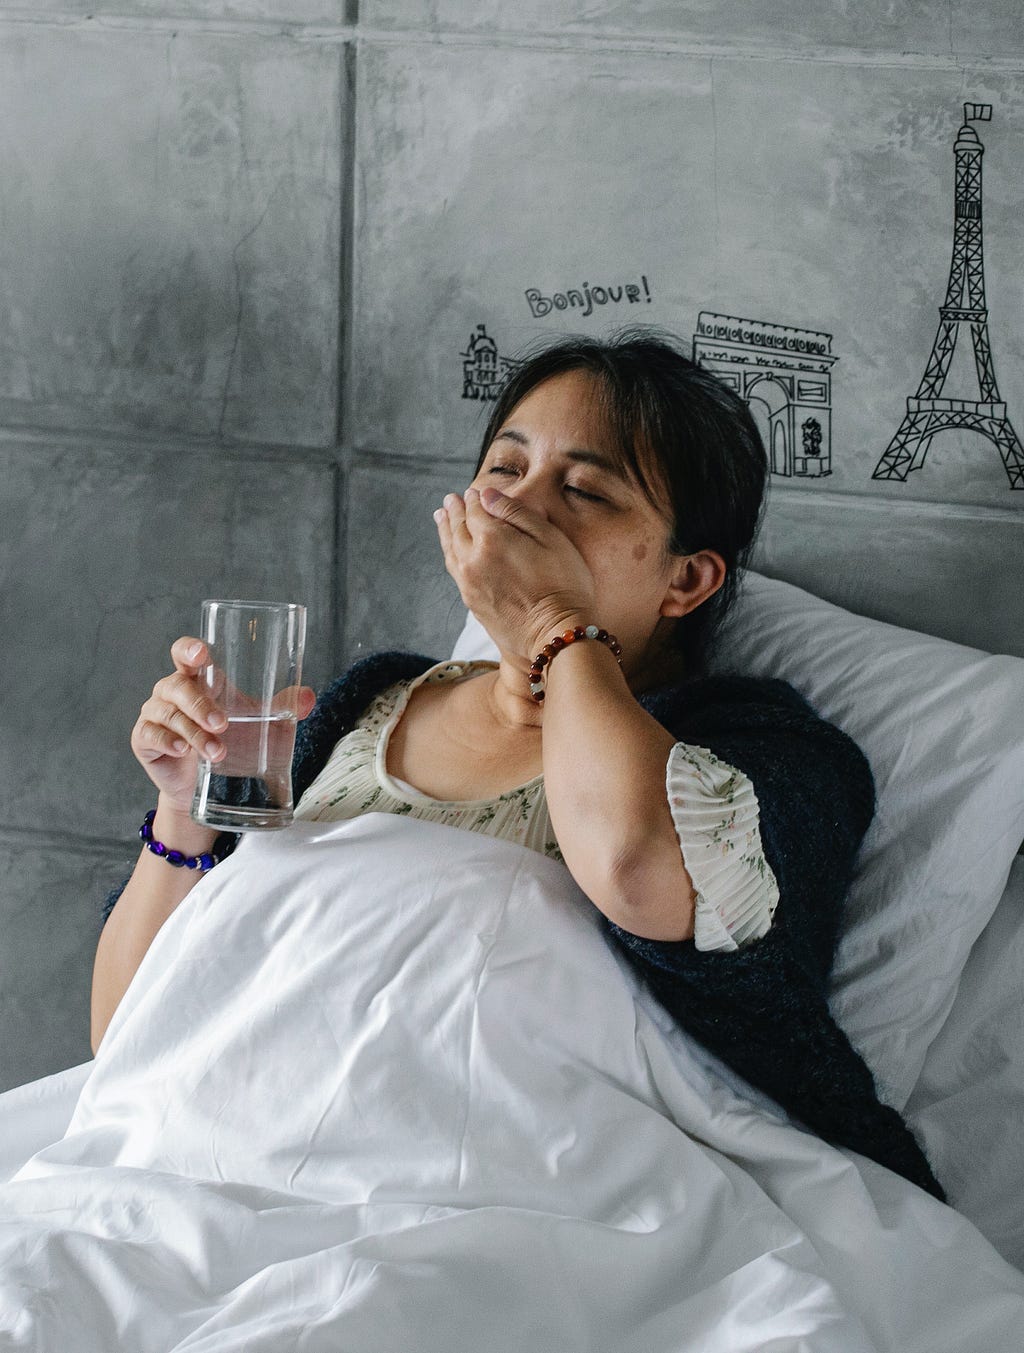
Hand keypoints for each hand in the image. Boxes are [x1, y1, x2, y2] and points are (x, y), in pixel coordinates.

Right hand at [131, 637, 316, 813]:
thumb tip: (308, 696)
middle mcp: (172, 691)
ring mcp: (155, 713)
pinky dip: (166, 741)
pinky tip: (182, 751)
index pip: (186, 654)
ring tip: (216, 752)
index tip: (200, 653)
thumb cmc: (234, 743)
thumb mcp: (262, 723)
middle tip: (222, 725)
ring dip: (193, 733)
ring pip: (169, 714)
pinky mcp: (144, 739)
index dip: (189, 649)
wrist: (208, 786)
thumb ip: (283, 707)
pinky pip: (150, 734)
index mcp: (199, 679)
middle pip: (179, 685)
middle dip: (200, 705)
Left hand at [434, 486, 596, 662]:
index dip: (474, 499)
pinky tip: (452, 550)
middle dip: (454, 512)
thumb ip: (516, 513)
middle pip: (457, 529)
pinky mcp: (472, 602)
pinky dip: (450, 554)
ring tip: (441, 518)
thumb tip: (486, 495)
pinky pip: (454, 571)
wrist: (555, 633)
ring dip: (445, 531)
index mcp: (492, 539)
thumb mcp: (550, 538)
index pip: (475, 511)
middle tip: (450, 500)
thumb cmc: (563, 584)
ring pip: (450, 550)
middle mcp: (473, 560)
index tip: (473, 492)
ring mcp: (469, 584)